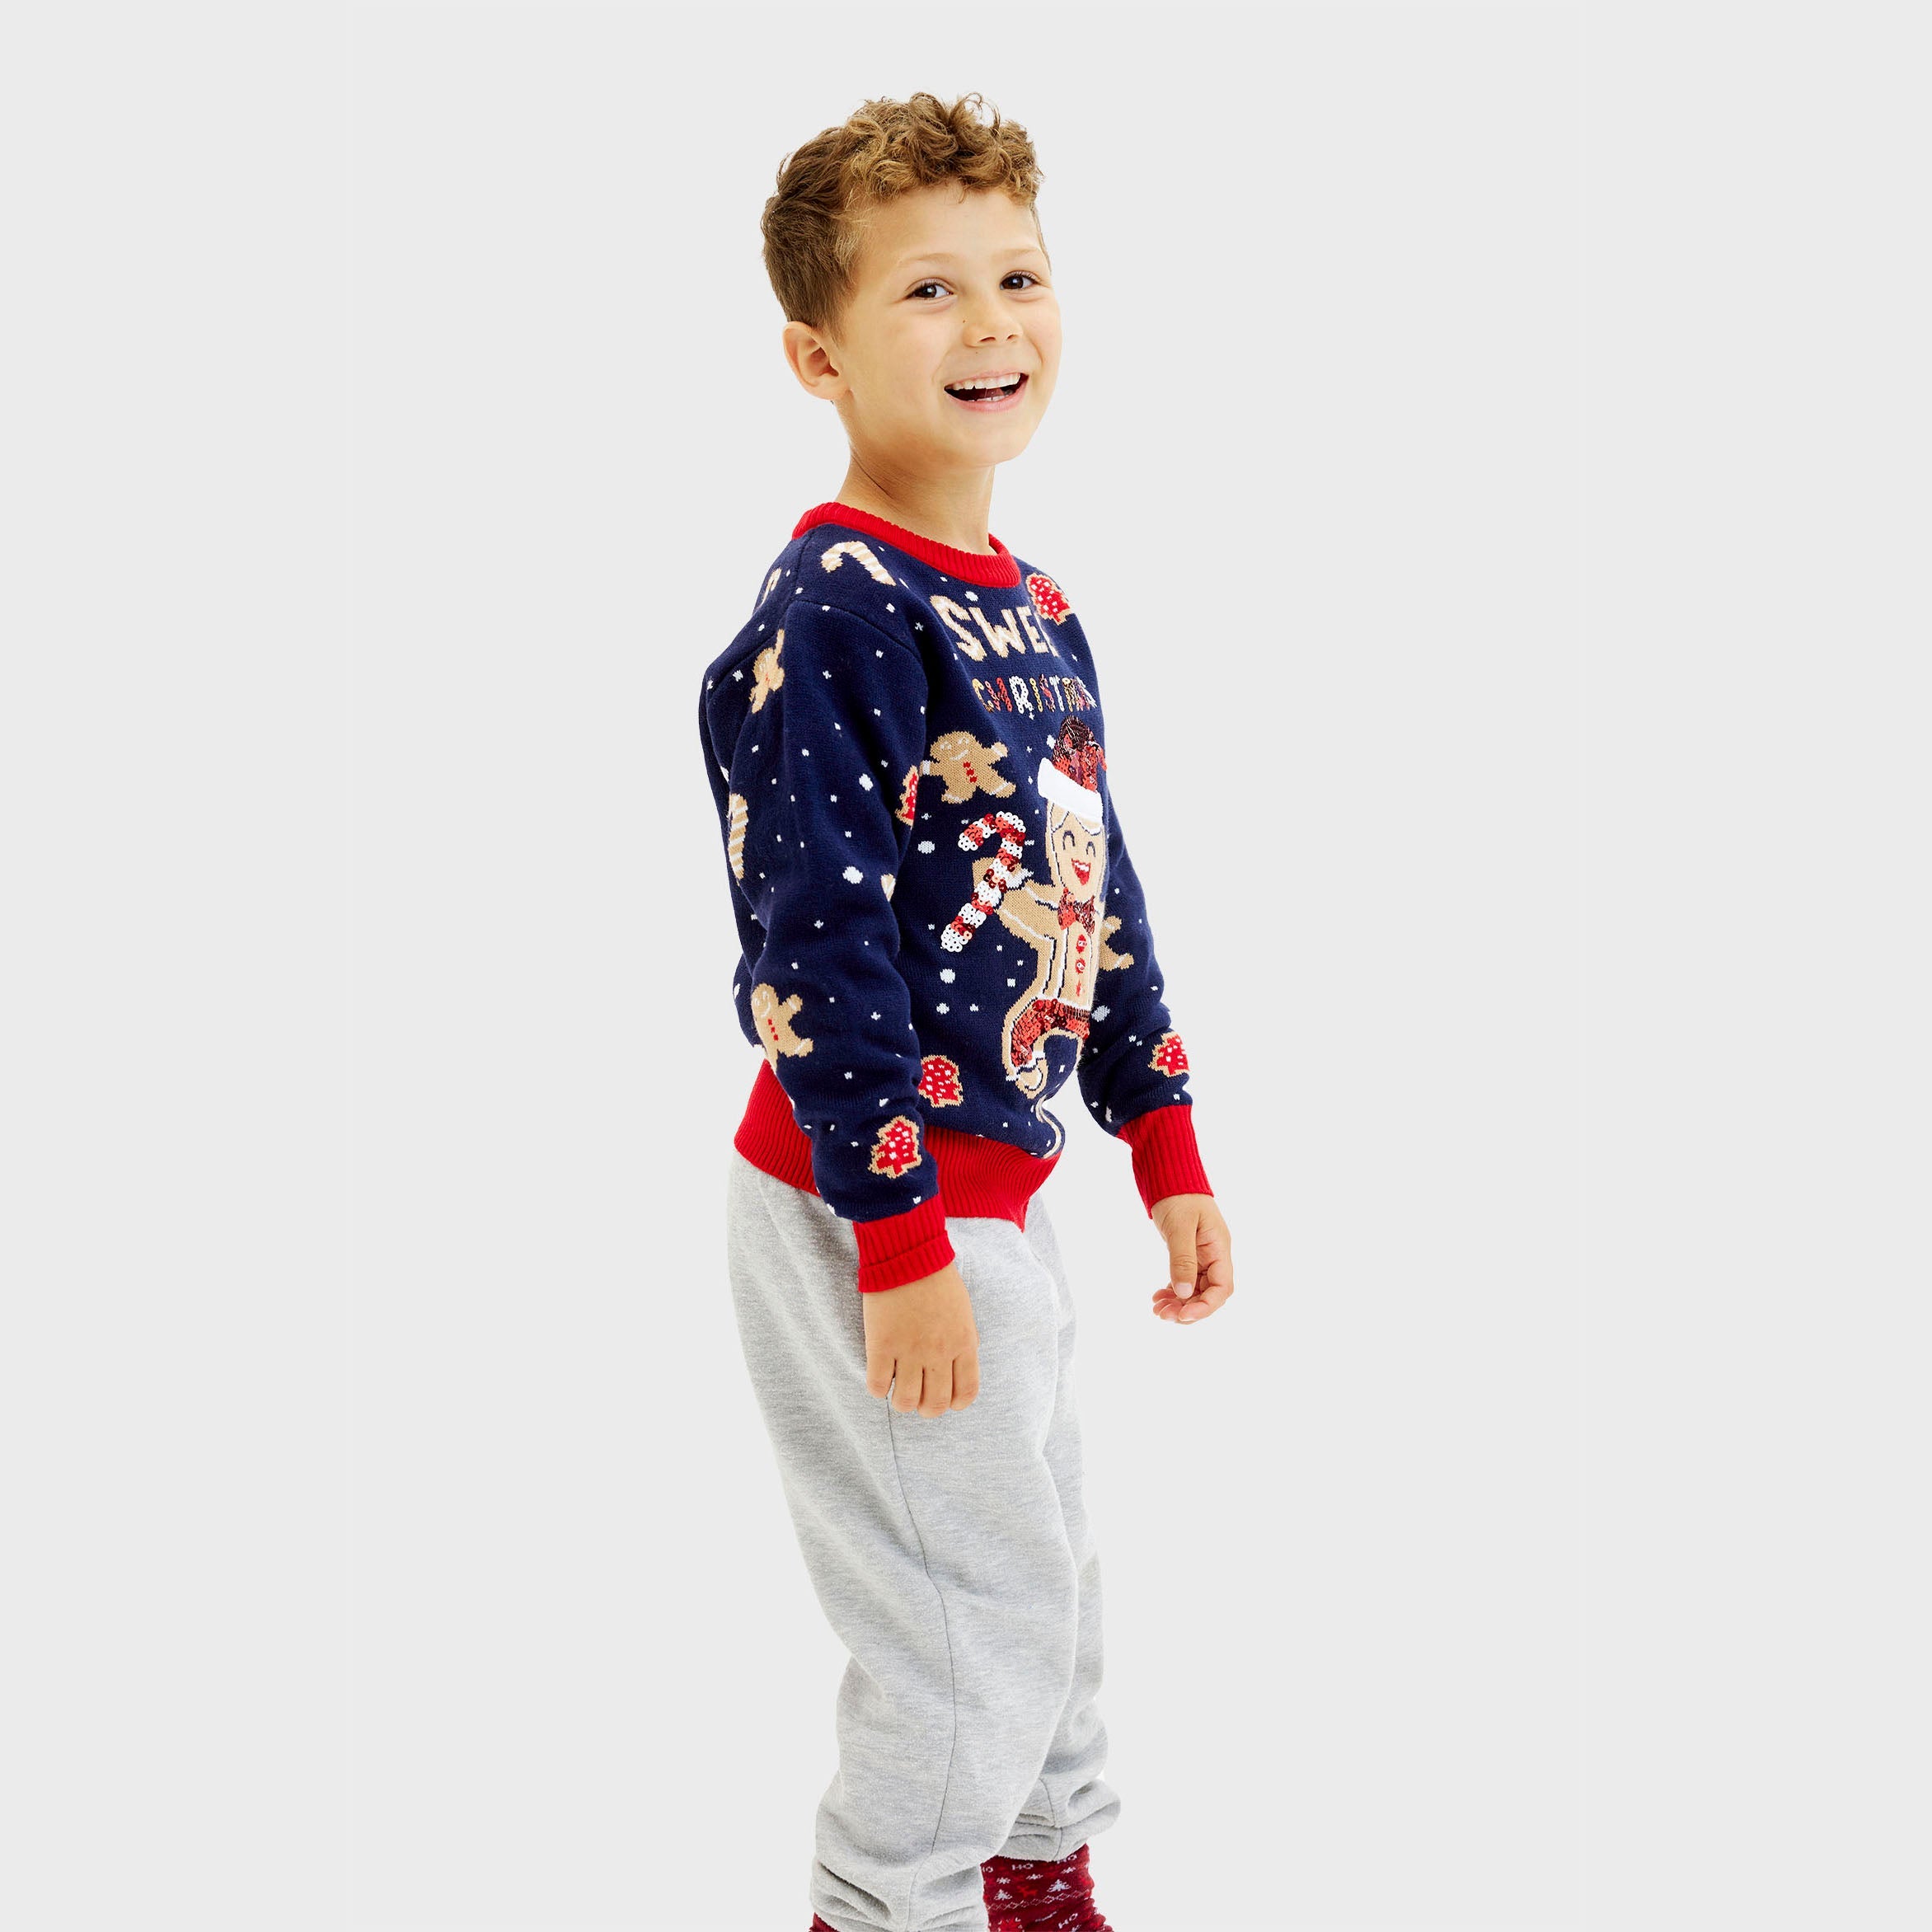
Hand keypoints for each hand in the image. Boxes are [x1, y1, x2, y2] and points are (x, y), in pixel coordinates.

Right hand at [862, 1260, 980, 1414]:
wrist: (908, 1255)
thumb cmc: (937, 1279)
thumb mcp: (963, 1313)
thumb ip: (962, 1342)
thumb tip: (955, 1369)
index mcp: (963, 1343)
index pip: (965, 1392)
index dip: (954, 1404)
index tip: (944, 1402)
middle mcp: (939, 1353)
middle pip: (936, 1403)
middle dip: (927, 1410)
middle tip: (918, 1401)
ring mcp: (910, 1351)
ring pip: (906, 1401)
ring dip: (902, 1403)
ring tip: (897, 1392)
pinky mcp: (882, 1345)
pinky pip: (878, 1385)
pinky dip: (878, 1389)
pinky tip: (879, 1378)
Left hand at [1150, 1193, 1233, 1324]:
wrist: (1170, 1175)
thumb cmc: (1178, 1195)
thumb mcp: (1180, 1227)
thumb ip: (1183, 1260)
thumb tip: (1184, 1293)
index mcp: (1219, 1248)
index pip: (1222, 1288)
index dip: (1205, 1306)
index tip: (1183, 1315)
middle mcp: (1214, 1255)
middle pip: (1208, 1293)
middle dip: (1187, 1308)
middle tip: (1162, 1315)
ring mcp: (1201, 1255)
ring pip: (1194, 1290)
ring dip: (1178, 1303)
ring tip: (1157, 1309)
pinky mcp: (1188, 1254)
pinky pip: (1185, 1280)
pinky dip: (1173, 1291)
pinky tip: (1158, 1296)